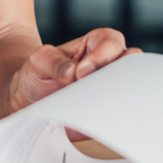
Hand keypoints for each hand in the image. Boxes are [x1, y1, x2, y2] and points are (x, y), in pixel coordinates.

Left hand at [8, 27, 140, 113]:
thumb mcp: (38, 61)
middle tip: (96, 88)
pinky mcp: (110, 111)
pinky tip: (101, 120)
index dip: (102, 54)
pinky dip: (119, 116)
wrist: (28, 102)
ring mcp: (112, 89)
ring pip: (134, 89)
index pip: (111, 42)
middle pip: (133, 63)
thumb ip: (53, 61)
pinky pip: (125, 114)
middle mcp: (109, 66)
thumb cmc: (37, 74)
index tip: (82, 71)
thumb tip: (73, 72)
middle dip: (120, 74)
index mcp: (94, 45)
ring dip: (122, 95)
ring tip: (98, 104)